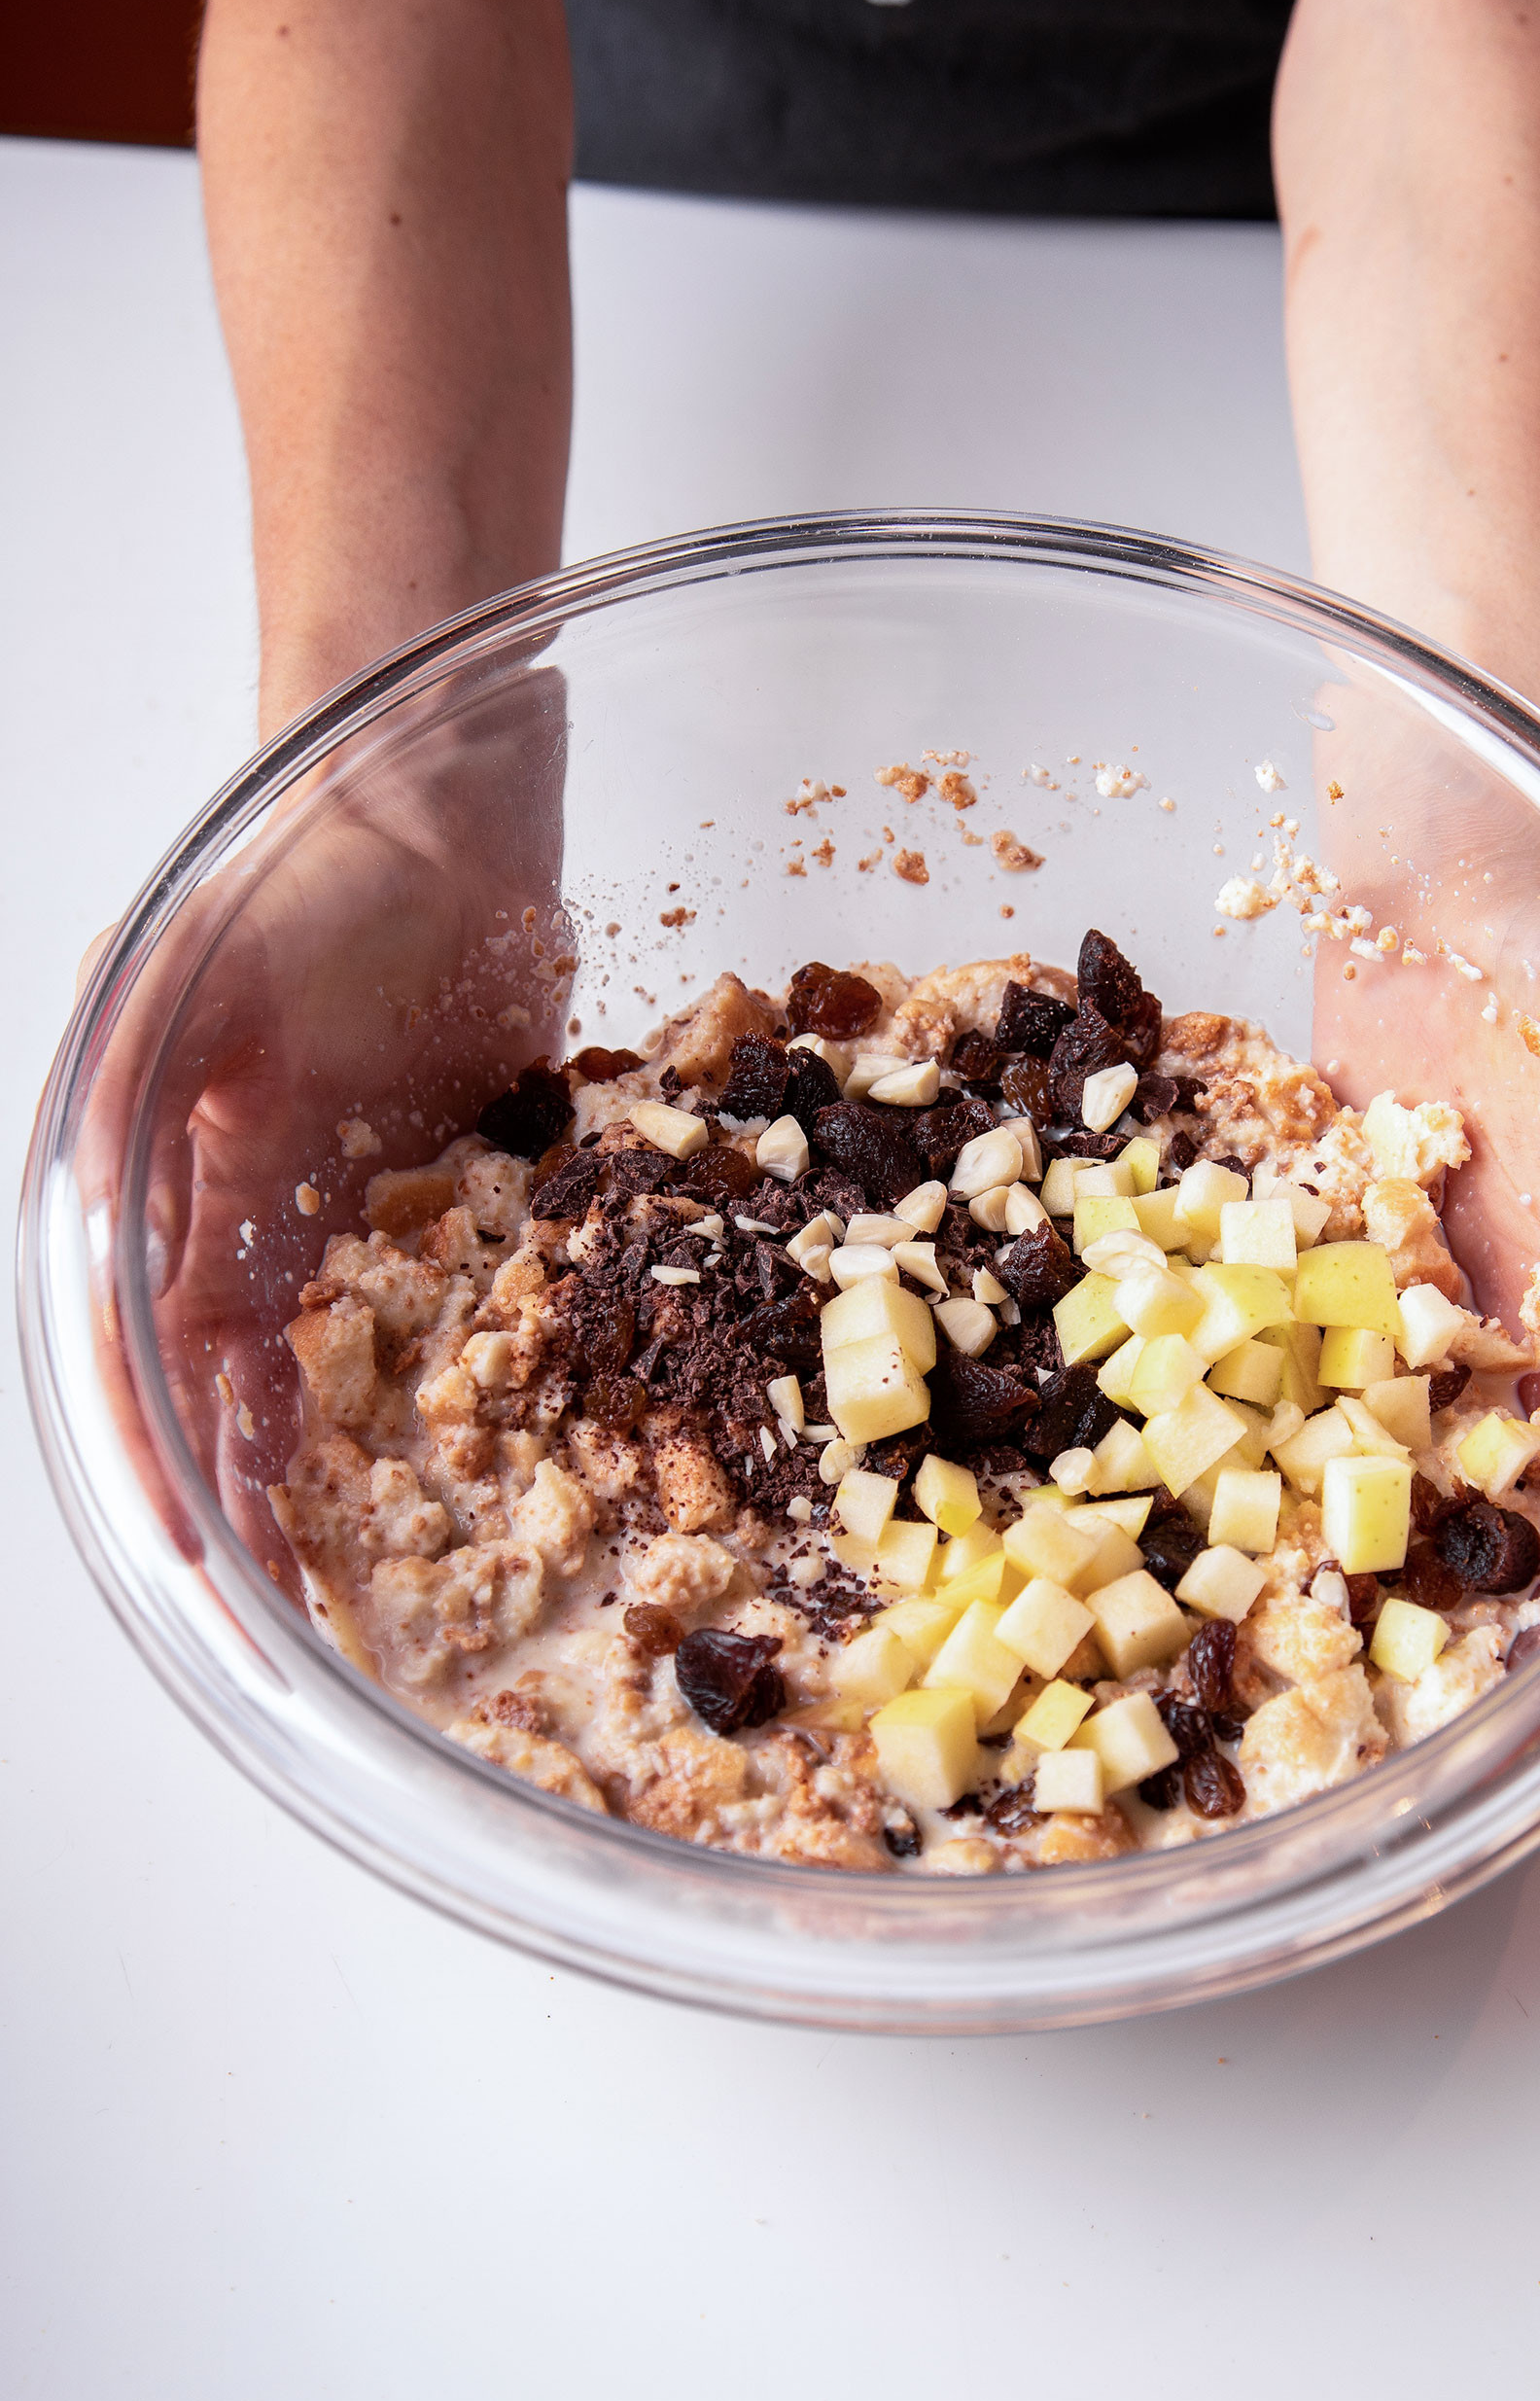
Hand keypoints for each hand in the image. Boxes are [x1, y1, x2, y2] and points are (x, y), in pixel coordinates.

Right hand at [74, 666, 570, 1563]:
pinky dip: (509, 1369)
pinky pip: (500, 1293)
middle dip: (284, 1499)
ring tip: (427, 1557)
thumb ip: (140, 1115)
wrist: (430, 792)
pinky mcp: (498, 1173)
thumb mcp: (186, 990)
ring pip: (382, 1363)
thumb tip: (129, 1269)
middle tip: (321, 1608)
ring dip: (390, 1459)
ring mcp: (394, 1201)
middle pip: (268, 1392)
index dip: (190, 1469)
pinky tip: (549, 1440)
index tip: (225, 1567)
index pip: (171, 1366)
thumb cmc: (289, 874)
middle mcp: (283, 1216)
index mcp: (190, 1192)